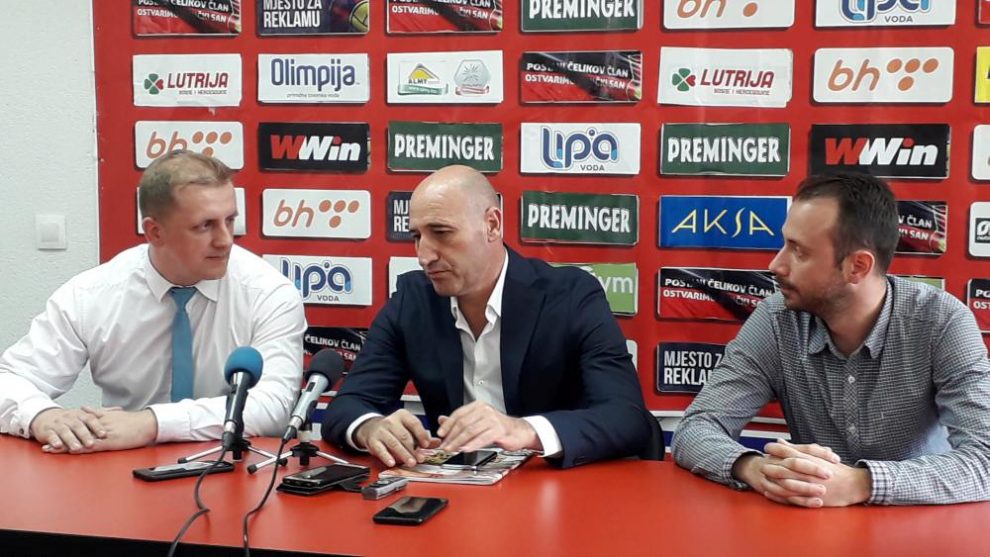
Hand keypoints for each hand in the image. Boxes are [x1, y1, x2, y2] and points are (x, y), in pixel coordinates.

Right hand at [30, 406, 107, 452]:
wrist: (44, 416)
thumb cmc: (68, 418)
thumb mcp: (84, 414)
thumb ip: (102, 413)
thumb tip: (119, 409)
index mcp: (80, 414)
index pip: (90, 419)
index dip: (97, 427)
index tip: (104, 434)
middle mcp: (69, 418)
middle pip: (78, 426)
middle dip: (85, 435)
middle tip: (92, 443)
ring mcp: (58, 424)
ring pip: (65, 431)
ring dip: (71, 440)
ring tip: (76, 447)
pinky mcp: (47, 431)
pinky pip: (51, 435)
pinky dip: (54, 440)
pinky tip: (57, 446)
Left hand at [36, 407, 156, 453]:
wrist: (148, 424)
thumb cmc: (134, 421)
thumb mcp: (114, 413)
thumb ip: (98, 411)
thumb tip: (84, 408)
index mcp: (99, 419)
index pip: (77, 424)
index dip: (63, 428)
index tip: (52, 430)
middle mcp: (98, 425)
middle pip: (74, 432)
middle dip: (60, 437)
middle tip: (45, 441)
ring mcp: (103, 433)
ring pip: (80, 439)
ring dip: (65, 444)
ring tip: (51, 449)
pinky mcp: (110, 441)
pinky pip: (93, 445)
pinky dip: (81, 448)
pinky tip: (72, 451)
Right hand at [355, 409, 437, 467]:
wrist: (371, 428)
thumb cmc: (393, 430)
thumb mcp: (408, 429)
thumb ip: (422, 437)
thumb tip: (437, 442)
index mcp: (403, 416)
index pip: (414, 423)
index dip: (421, 435)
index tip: (426, 444)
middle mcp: (391, 421)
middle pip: (404, 436)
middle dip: (413, 449)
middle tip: (420, 458)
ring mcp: (381, 431)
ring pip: (394, 443)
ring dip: (403, 454)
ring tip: (410, 462)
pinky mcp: (373, 441)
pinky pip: (380, 449)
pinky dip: (386, 456)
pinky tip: (392, 462)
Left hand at [436, 401, 540, 452]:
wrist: (518, 431)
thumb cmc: (498, 427)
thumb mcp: (477, 422)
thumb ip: (460, 421)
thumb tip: (441, 420)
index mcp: (478, 406)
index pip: (458, 414)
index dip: (448, 424)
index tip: (440, 434)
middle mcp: (485, 410)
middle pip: (463, 423)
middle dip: (452, 436)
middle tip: (445, 446)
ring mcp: (492, 419)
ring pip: (471, 430)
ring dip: (459, 441)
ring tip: (452, 449)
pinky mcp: (499, 429)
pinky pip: (482, 437)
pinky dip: (472, 444)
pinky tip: (466, 449)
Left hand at [762, 440, 870, 507]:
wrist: (853, 485)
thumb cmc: (835, 469)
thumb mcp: (817, 455)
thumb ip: (796, 448)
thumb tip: (779, 440)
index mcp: (810, 460)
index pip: (788, 452)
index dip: (775, 449)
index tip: (766, 447)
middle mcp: (808, 472)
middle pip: (783, 468)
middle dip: (770, 465)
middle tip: (761, 463)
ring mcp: (808, 486)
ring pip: (785, 484)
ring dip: (772, 481)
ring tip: (762, 477)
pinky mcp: (810, 498)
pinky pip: (790, 497)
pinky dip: (777, 495)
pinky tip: (769, 492)